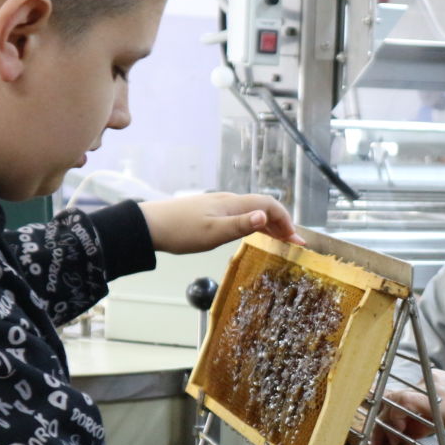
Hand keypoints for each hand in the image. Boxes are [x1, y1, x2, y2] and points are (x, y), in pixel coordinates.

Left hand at [138, 192, 302, 253]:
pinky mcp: (211, 212)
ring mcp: (219, 205)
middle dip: (281, 223)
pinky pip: (241, 215)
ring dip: (269, 225)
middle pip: (263, 207)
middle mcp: (229, 201)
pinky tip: (253, 234)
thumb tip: (265, 216)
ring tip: (279, 241)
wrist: (150, 226)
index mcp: (233, 204)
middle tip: (293, 243)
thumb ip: (241, 225)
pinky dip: (254, 224)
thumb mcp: (213, 233)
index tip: (295, 239)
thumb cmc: (180, 231)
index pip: (269, 205)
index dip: (285, 220)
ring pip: (252, 211)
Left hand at [371, 370, 444, 444]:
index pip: (403, 396)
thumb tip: (411, 431)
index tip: (389, 436)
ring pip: (394, 400)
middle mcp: (428, 379)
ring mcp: (430, 386)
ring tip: (388, 443)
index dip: (391, 417)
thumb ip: (428, 419)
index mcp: (433, 382)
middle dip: (383, 423)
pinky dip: (397, 419)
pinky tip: (401, 433)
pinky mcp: (433, 398)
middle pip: (394, 398)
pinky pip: (403, 403)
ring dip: (386, 424)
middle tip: (379, 443)